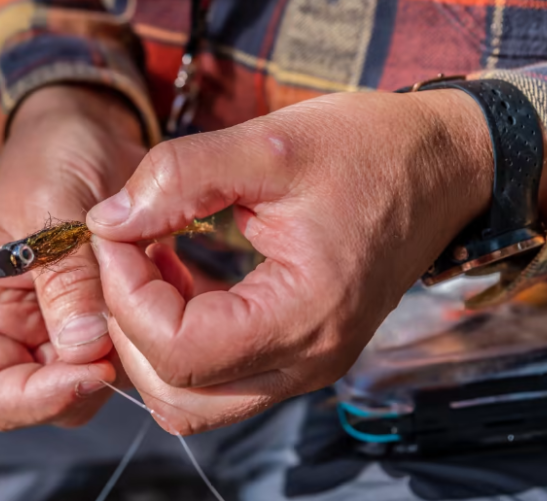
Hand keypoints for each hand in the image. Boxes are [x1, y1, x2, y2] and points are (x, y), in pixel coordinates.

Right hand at [0, 86, 144, 429]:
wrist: (88, 132)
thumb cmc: (50, 160)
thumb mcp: (50, 208)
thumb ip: (66, 280)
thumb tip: (85, 351)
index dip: (39, 398)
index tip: (95, 367)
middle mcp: (24, 330)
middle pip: (54, 397)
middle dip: (96, 373)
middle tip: (132, 319)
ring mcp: (70, 324)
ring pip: (103, 377)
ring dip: (133, 344)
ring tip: (150, 279)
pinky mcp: (110, 311)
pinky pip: (136, 343)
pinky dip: (156, 322)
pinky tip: (168, 273)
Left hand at [87, 90, 495, 434]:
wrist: (440, 167)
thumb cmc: (368, 149)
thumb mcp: (268, 144)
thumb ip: (178, 179)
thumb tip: (106, 221)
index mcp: (307, 315)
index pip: (179, 352)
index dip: (125, 293)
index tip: (116, 230)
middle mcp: (307, 361)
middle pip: (177, 393)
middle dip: (129, 321)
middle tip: (126, 248)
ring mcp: (304, 364)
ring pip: (190, 401)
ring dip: (150, 339)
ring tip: (149, 262)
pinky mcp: (297, 351)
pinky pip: (214, 378)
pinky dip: (176, 337)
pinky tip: (176, 274)